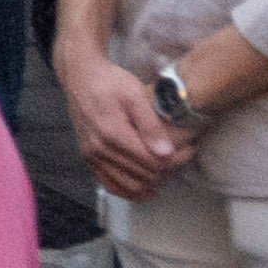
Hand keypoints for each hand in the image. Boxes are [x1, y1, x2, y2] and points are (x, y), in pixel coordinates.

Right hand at [65, 37, 197, 199]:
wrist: (79, 76)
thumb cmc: (109, 80)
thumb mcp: (134, 93)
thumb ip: (150, 124)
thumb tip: (166, 153)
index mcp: (112, 132)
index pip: (152, 162)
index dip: (176, 161)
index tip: (188, 149)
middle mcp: (99, 149)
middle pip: (144, 177)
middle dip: (167, 171)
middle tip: (180, 157)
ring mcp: (92, 156)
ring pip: (129, 186)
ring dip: (151, 184)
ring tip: (164, 169)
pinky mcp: (88, 158)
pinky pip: (110, 185)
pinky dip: (129, 191)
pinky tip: (144, 184)